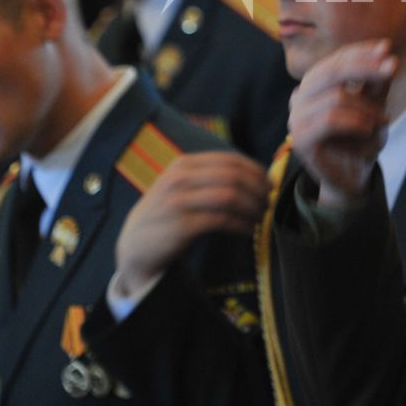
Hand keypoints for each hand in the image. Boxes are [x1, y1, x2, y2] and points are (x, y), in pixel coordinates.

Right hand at [114, 151, 270, 300]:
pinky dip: (241, 225)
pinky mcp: (182, 226)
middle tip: (268, 202)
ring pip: (231, 196)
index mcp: (183, 164)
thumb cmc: (167, 215)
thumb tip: (254, 176)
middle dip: (257, 189)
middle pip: (233, 176)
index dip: (255, 171)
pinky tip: (248, 231)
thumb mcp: (181, 187)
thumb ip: (208, 178)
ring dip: (253, 207)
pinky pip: (223, 221)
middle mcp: (180, 178)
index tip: (269, 184)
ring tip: (260, 218)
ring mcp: (179, 201)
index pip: (229, 160)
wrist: (136, 245)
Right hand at [287, 39, 397, 210]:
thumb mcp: (373, 104)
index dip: (361, 53)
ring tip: (384, 121)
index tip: (387, 48)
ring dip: (367, 108)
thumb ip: (376, 81)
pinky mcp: (300, 139)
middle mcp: (299, 97)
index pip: (336, 60)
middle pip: (331, 72)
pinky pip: (331, 120)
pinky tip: (369, 129)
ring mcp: (296, 118)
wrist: (352, 177)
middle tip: (391, 68)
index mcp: (313, 84)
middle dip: (364, 67)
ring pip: (336, 97)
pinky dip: (356, 122)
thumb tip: (386, 52)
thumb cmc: (361, 138)